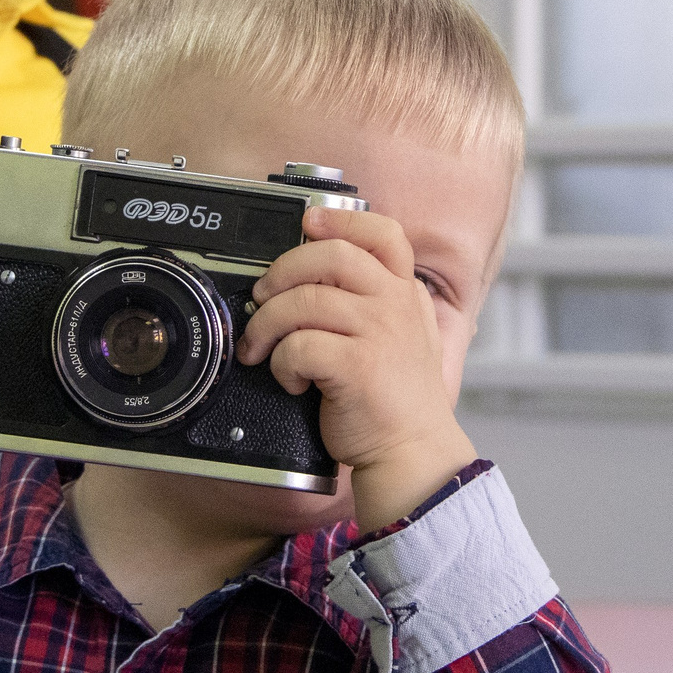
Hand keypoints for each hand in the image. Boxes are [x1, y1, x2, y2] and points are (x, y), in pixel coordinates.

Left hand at [237, 205, 475, 529]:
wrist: (412, 453)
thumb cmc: (396, 402)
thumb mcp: (403, 337)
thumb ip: (377, 302)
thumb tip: (318, 276)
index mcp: (405, 293)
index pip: (382, 233)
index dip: (340, 220)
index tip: (307, 222)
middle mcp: (396, 306)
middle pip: (330, 255)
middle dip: (283, 270)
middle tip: (263, 296)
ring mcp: (379, 333)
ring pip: (303, 301)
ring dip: (268, 323)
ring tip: (261, 348)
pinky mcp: (356, 366)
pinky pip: (298, 345)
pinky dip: (282, 363)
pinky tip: (290, 380)